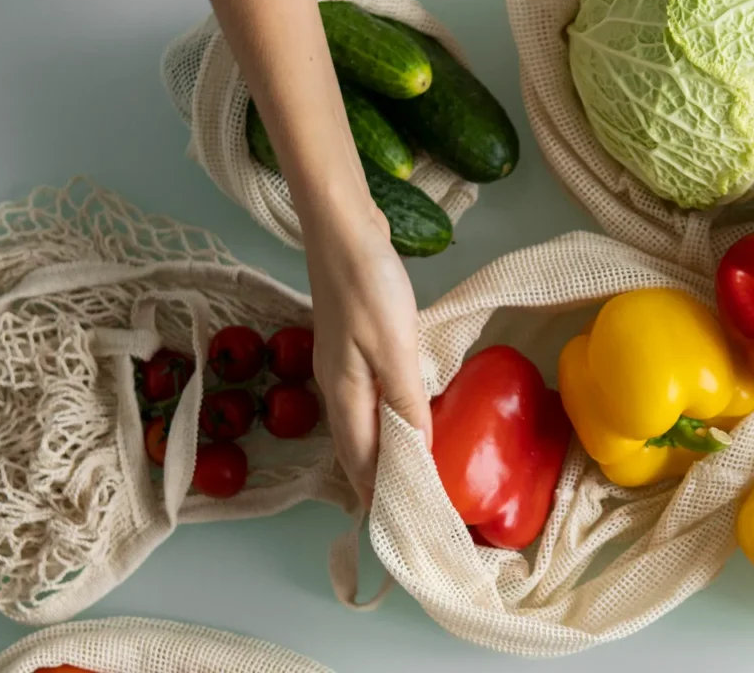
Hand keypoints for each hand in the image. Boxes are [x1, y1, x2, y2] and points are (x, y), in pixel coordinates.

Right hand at [301, 195, 431, 506]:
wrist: (342, 227)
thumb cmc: (367, 285)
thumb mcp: (393, 347)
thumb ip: (405, 402)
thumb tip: (416, 455)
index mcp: (344, 394)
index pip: (361, 461)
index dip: (378, 495)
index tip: (399, 526)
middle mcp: (337, 386)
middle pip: (357, 447)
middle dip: (378, 481)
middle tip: (410, 508)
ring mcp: (342, 365)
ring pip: (362, 423)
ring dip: (383, 451)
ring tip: (411, 474)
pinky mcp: (354, 344)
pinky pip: (370, 397)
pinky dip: (387, 418)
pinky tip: (406, 416)